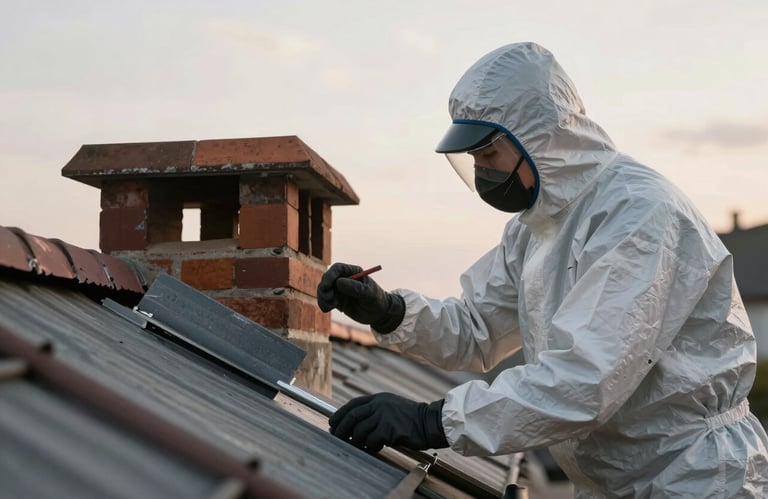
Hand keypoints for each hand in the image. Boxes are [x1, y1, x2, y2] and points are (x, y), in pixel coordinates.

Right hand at [317, 263, 404, 332]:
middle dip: (324, 288)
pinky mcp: (336, 299)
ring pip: (324, 289)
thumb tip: (338, 282)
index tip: (327, 285)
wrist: (379, 314)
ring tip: (331, 306)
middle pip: (327, 278)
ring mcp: (339, 289)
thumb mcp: (369, 294)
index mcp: (353, 272)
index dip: (330, 275)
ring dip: (323, 297)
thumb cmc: (377, 300)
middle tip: (328, 298)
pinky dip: (323, 303)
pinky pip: (324, 299)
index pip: (337, 268)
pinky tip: (327, 309)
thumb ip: (356, 288)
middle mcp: (344, 278)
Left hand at [329, 393, 447, 452]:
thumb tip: (354, 424)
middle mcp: (379, 405)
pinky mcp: (389, 429)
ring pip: (359, 431)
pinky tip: (377, 447)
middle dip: (341, 429)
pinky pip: (372, 441)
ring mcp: (384, 416)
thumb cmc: (411, 418)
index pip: (353, 404)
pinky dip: (371, 447)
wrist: (430, 422)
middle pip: (352, 417)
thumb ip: (375, 411)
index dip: (340, 414)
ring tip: (361, 446)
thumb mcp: (391, 406)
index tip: (332, 423)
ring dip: (357, 442)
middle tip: (337, 438)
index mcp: (379, 398)